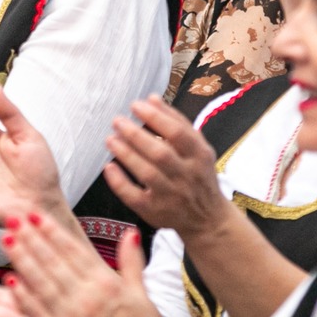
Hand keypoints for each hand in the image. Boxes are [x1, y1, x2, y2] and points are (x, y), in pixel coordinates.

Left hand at [1, 213, 165, 316]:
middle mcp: (85, 297)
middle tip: (11, 219)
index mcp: (105, 283)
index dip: (52, 231)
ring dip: (21, 260)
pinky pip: (37, 312)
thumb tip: (131, 234)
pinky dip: (23, 296)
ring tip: (6, 241)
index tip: (35, 215)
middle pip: (52, 261)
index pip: (73, 250)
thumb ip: (132, 263)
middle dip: (30, 238)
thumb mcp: (142, 295)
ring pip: (40, 282)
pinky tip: (10, 281)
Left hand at [102, 99, 232, 237]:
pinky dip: (120, 182)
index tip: (135, 105)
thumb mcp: (198, 148)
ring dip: (126, 154)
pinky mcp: (156, 212)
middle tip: (117, 121)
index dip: (155, 117)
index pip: (178, 133)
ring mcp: (172, 196)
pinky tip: (109, 167)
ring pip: (147, 173)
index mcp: (200, 156)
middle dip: (136, 135)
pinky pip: (134, 197)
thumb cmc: (198, 175)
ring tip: (110, 139)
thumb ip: (177, 122)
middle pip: (160, 153)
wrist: (208, 219)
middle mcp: (187, 176)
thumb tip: (151, 98)